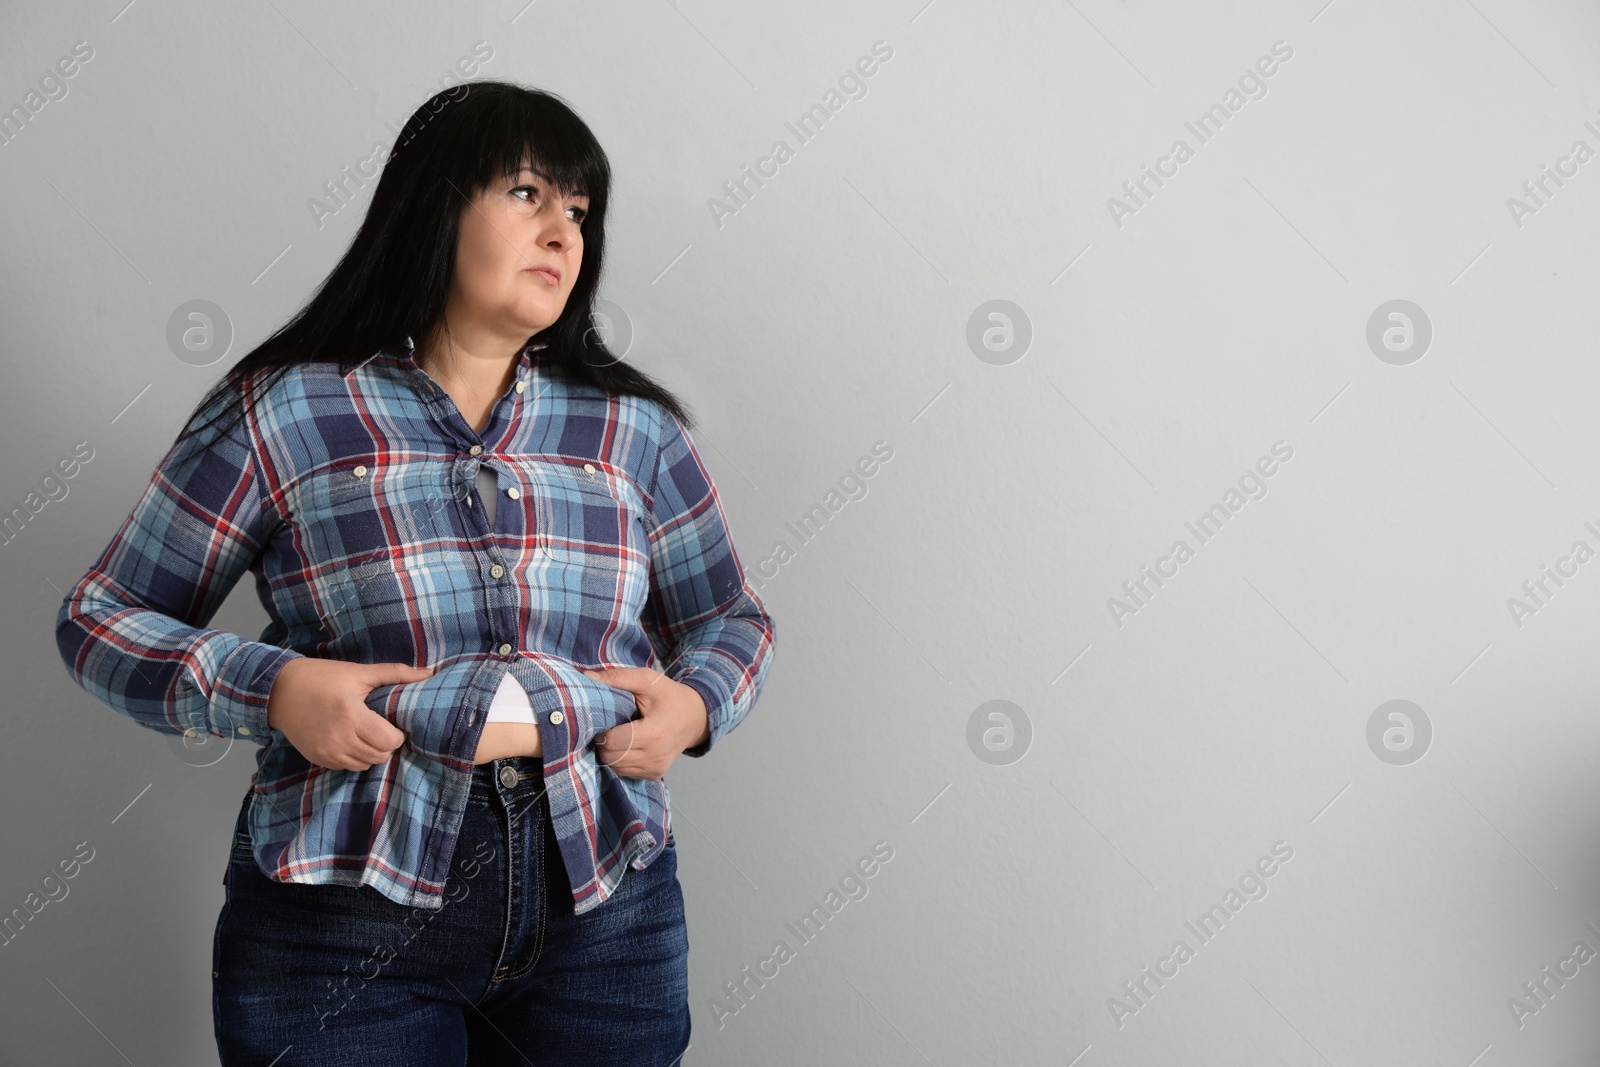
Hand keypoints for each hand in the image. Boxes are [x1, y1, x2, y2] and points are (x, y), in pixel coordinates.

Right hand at [266, 658, 431, 770]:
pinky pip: (346, 767)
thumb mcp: (359, 672)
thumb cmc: (322, 677)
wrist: (279, 690)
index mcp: (350, 715)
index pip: (388, 742)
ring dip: (372, 753)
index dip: (397, 734)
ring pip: (364, 765)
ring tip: (368, 733)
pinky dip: (355, 757)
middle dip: (387, 744)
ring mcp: (326, 752)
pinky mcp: (317, 759)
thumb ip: (395, 673)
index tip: (393, 723)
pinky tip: (351, 739)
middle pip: (379, 756)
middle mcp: (338, 739)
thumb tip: (429, 673)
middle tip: (383, 728)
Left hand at [582, 667, 708, 779]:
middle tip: (609, 726)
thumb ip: (618, 677)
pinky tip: (627, 745)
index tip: (604, 719)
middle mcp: (656, 756)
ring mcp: (656, 768)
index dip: (602, 730)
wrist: (696, 718)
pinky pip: (625, 772)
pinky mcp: (655, 774)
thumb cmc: (670, 697)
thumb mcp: (648, 680)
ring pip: (615, 767)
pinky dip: (620, 760)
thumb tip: (587, 677)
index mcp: (654, 733)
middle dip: (603, 742)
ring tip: (618, 735)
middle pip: (610, 757)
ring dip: (610, 752)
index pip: (612, 741)